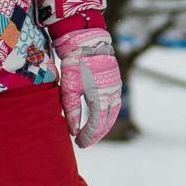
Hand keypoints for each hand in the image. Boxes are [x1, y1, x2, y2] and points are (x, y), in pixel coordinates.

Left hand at [56, 31, 122, 147]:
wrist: (88, 42)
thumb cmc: (76, 64)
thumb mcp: (69, 88)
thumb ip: (72, 111)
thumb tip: (73, 132)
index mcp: (101, 97)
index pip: (96, 125)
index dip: (88, 136)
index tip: (78, 143)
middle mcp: (112, 95)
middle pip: (107, 122)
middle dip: (96, 135)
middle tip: (83, 143)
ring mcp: (116, 89)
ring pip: (112, 114)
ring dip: (103, 126)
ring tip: (91, 134)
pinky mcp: (116, 83)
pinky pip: (114, 105)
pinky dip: (107, 115)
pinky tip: (98, 119)